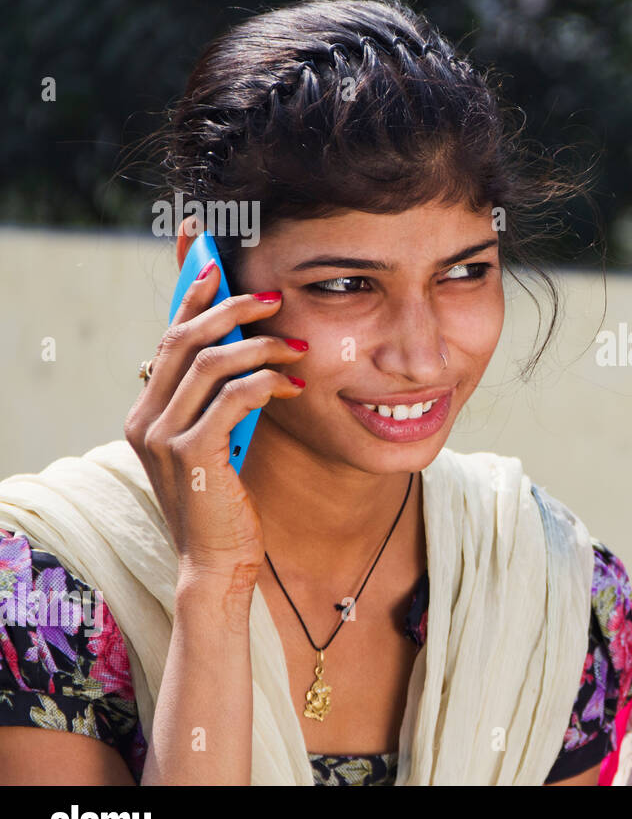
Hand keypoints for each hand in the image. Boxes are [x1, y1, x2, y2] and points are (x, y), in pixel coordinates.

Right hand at [124, 260, 307, 589]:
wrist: (217, 563)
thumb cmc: (227, 503)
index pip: (169, 337)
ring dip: (259, 346)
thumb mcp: (221, 441)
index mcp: (148, 410)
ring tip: (299, 345)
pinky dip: (267, 384)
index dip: (191, 293)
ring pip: (209, 363)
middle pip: (184, 338)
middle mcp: (145, 418)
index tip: (213, 255)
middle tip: (275, 296)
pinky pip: (231, 398)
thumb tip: (250, 352)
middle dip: (230, 307)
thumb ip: (222, 401)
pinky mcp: (191, 455)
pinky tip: (296, 387)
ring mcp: (163, 437)